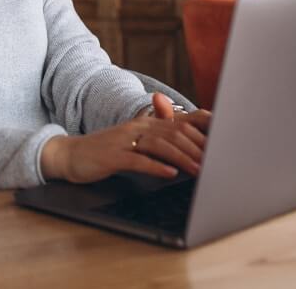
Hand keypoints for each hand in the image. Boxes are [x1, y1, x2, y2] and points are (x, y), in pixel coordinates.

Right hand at [40, 106, 211, 183]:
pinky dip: (156, 167)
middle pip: (174, 133)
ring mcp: (125, 140)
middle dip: (198, 147)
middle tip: (218, 161)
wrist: (71, 155)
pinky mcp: (113, 156)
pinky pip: (138, 160)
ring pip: (160, 145)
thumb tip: (186, 146)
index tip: (224, 139)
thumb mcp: (134, 143)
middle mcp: (138, 127)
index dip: (203, 129)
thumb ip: (159, 140)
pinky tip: (170, 174)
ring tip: (200, 170)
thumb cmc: (106, 152)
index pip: (180, 121)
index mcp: (146, 123)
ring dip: (183, 157)